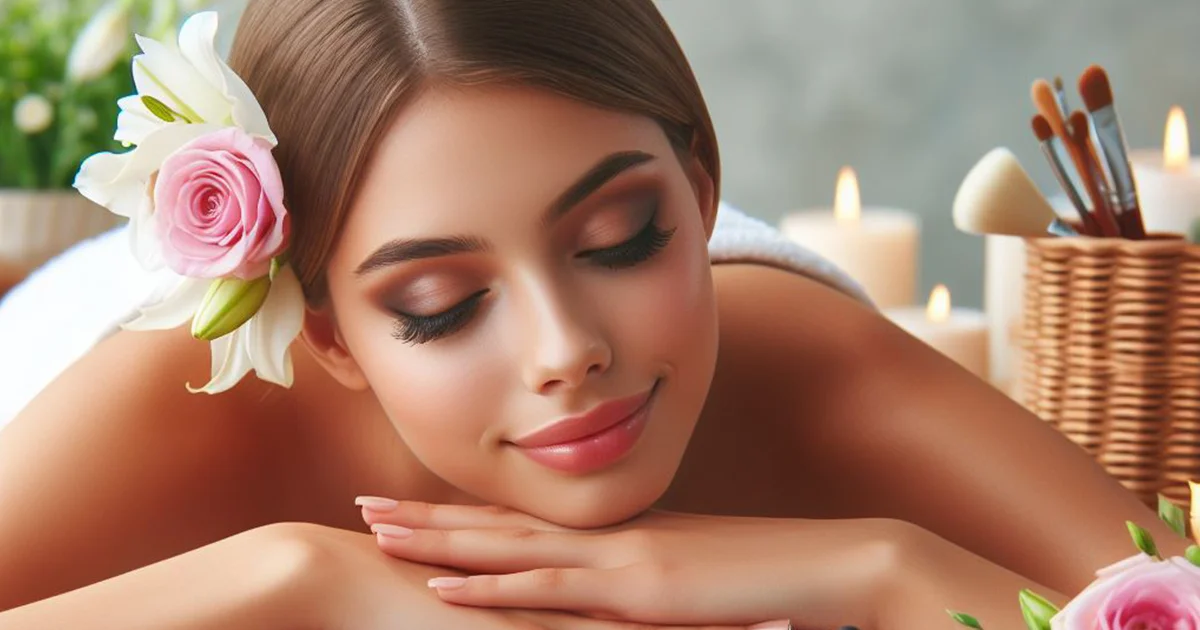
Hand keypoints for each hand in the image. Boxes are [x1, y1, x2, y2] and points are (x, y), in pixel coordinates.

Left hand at [357, 499, 910, 628]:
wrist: (829, 566)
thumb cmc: (767, 583)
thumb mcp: (693, 589)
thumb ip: (647, 596)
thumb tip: (617, 606)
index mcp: (614, 539)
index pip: (524, 526)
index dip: (465, 517)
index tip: (415, 511)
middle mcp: (605, 539)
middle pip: (498, 526)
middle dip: (427, 518)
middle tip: (364, 506)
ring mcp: (616, 560)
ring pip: (506, 546)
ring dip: (437, 539)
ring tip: (377, 527)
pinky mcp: (634, 590)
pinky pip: (547, 589)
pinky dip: (489, 585)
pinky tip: (441, 583)